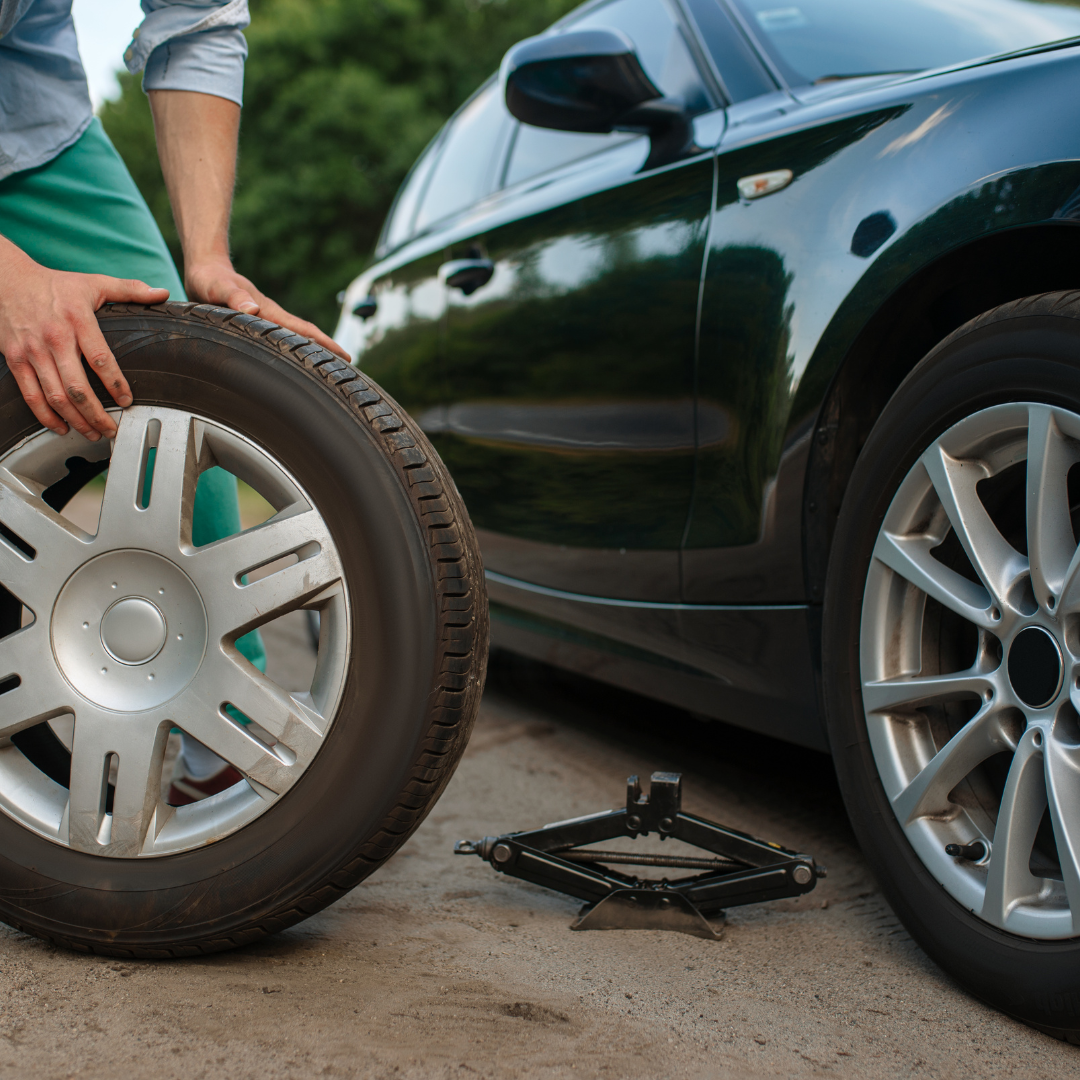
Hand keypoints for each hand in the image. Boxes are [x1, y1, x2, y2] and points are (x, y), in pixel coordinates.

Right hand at [0, 239, 168, 439]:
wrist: (8, 279)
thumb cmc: (54, 284)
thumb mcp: (94, 283)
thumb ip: (130, 289)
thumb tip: (163, 293)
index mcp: (77, 320)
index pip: (100, 358)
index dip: (115, 384)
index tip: (127, 401)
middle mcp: (54, 338)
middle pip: (77, 387)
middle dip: (96, 414)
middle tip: (111, 430)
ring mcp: (33, 351)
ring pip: (55, 396)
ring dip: (75, 420)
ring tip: (92, 433)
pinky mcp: (16, 358)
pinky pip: (30, 394)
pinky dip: (45, 416)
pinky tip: (61, 427)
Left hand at [186, 258, 348, 360]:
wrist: (204, 269)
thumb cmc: (208, 278)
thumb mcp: (216, 287)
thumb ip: (232, 296)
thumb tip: (252, 309)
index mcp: (268, 312)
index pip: (303, 330)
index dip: (325, 343)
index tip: (346, 357)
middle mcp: (272, 318)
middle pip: (306, 338)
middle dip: (327, 353)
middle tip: (347, 374)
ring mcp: (266, 322)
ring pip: (295, 341)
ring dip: (312, 354)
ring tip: (327, 374)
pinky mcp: (257, 327)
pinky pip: (280, 341)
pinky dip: (292, 353)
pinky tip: (294, 363)